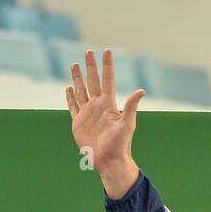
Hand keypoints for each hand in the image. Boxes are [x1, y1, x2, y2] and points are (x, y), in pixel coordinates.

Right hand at [66, 48, 144, 194]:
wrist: (109, 161)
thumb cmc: (120, 144)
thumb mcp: (127, 124)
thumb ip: (131, 107)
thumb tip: (142, 90)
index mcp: (109, 104)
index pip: (107, 79)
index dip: (107, 65)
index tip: (106, 50)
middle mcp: (97, 106)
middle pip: (92, 81)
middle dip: (90, 66)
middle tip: (88, 51)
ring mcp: (87, 113)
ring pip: (81, 91)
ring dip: (78, 77)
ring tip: (75, 64)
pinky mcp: (78, 123)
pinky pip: (73, 106)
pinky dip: (70, 97)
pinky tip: (69, 88)